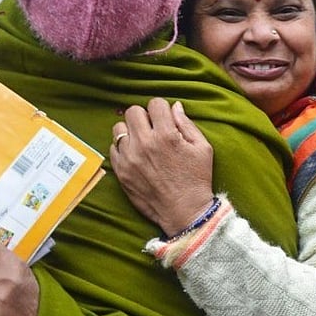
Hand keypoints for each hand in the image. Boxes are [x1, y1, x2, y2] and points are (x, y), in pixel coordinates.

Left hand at [110, 98, 214, 235]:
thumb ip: (186, 124)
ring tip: (142, 142)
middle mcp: (144, 144)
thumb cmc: (196, 179)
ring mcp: (129, 158)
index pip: (155, 104)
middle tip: (153, 129)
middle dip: (145, 117)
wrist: (184, 211)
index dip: (162, 109)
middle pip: (133, 111)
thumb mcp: (202, 148)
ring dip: (130, 131)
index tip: (165, 119)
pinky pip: (113, 148)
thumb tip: (175, 106)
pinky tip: (136, 155)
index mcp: (166, 135)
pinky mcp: (121, 172)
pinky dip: (123, 148)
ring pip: (119, 128)